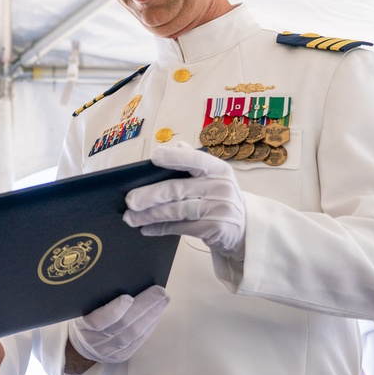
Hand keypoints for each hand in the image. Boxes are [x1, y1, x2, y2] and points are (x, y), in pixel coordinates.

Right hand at [68, 286, 168, 364]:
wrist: (79, 347)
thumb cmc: (82, 317)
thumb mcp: (80, 307)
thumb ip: (95, 299)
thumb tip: (122, 280)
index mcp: (83, 326)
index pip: (98, 321)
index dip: (114, 310)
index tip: (128, 297)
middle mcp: (96, 341)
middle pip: (124, 324)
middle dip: (144, 306)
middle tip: (160, 291)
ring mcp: (110, 351)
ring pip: (134, 333)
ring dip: (152, 315)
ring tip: (163, 299)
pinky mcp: (121, 356)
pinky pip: (139, 341)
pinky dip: (150, 326)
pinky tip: (157, 313)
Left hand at [124, 142, 246, 258]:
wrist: (244, 228)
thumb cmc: (219, 198)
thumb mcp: (213, 177)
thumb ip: (193, 160)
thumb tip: (176, 145)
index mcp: (218, 169)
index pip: (196, 160)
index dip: (175, 157)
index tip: (154, 157)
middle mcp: (220, 187)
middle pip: (178, 189)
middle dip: (150, 195)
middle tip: (129, 200)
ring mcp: (219, 209)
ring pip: (176, 211)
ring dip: (149, 215)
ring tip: (130, 218)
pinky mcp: (215, 229)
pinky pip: (181, 228)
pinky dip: (160, 228)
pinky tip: (146, 228)